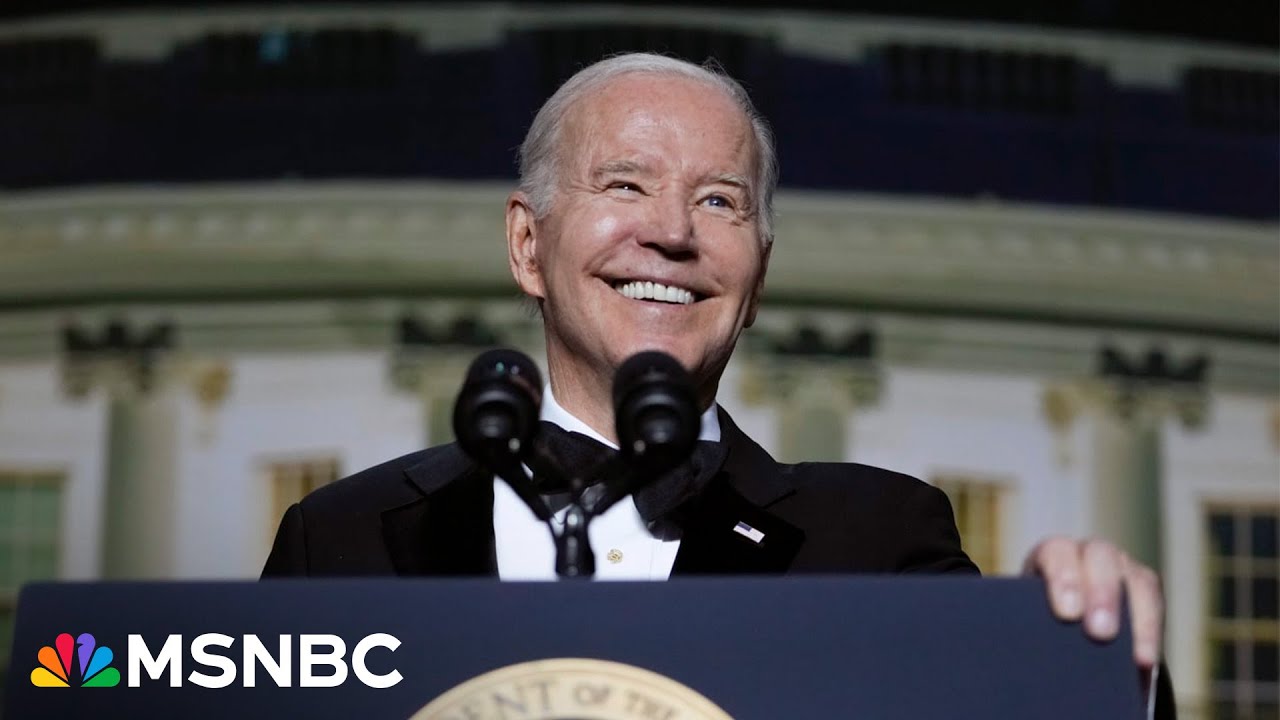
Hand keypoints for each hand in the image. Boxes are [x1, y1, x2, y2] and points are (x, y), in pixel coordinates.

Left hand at [1023, 536, 1162, 668]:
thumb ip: (1032, 626)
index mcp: (1050, 556)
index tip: (1068, 614)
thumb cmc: (1037, 623)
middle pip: (1100, 558)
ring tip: (1137, 658)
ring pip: (1135, 579)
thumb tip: (1029, 655)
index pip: (1055, 553)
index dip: (1064, 579)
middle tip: (1101, 633)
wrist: (1062, 630)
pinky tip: (1146, 663)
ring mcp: (1120, 566)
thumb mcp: (1030, 617)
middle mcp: (1087, 554)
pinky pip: (1154, 603)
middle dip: (1103, 595)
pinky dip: (1151, 633)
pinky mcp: (1144, 587)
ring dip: (1137, 617)